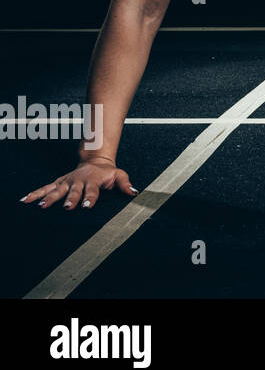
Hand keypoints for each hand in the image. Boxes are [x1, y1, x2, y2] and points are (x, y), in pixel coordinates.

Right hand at [19, 158, 137, 209]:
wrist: (94, 161)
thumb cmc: (107, 172)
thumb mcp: (118, 175)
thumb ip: (125, 184)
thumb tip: (134, 192)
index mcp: (93, 181)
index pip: (92, 191)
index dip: (90, 198)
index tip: (87, 206)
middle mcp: (77, 182)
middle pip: (73, 192)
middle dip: (69, 199)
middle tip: (66, 207)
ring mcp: (66, 182)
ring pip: (56, 190)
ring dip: (48, 198)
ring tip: (41, 206)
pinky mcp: (58, 183)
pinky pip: (45, 189)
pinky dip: (35, 194)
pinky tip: (25, 200)